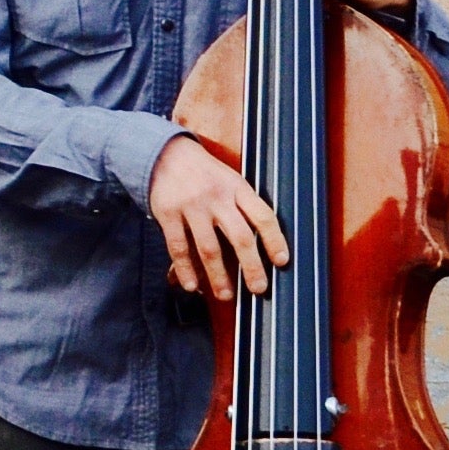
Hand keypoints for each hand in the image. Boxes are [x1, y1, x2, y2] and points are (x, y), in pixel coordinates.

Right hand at [147, 130, 293, 299]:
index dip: (274, 240)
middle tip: (258, 288)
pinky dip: (186, 269)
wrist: (166, 154)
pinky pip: (179, 247)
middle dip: (252, 266)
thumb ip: (243, 207)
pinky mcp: (168, 214)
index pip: (263, 215)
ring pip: (209, 248)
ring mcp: (192, 206)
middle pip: (240, 237)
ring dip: (218, 276)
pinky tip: (192, 285)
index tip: (282, 261)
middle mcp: (217, 197)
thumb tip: (262, 245)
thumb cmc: (205, 174)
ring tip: (227, 295)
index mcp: (238, 188)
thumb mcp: (230, 181)